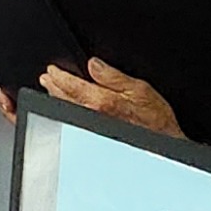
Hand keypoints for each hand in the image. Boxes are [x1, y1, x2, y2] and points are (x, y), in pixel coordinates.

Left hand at [42, 55, 180, 137]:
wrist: (163, 146)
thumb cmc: (155, 121)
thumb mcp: (139, 89)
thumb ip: (113, 76)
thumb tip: (94, 65)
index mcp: (101, 102)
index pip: (71, 85)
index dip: (60, 75)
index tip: (52, 70)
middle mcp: (91, 118)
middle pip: (63, 99)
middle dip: (53, 87)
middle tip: (47, 78)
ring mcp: (90, 130)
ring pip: (65, 112)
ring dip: (55, 99)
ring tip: (51, 90)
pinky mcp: (94, 138)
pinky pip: (72, 123)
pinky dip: (64, 114)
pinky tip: (64, 110)